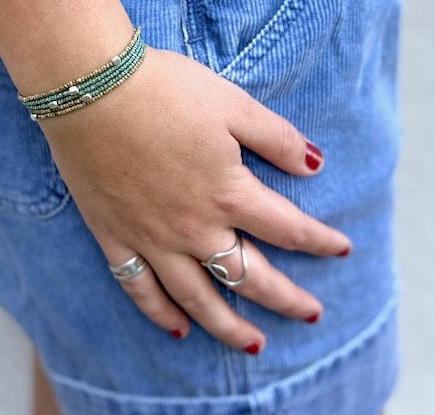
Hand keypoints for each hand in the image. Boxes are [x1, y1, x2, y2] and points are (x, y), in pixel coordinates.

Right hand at [38, 45, 351, 353]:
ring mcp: (152, 237)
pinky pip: (140, 288)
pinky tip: (178, 328)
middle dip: (286, 299)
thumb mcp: (233, 103)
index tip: (341, 249)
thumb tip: (314, 165)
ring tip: (254, 345)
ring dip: (229, 326)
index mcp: (229, 192)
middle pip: (250, 275)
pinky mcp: (114, 234)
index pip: (288, 228)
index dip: (319, 241)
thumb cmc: (166, 90)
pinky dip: (160, 313)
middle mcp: (194, 227)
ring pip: (198, 297)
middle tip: (312, 314)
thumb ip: (276, 138)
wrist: (92, 89)